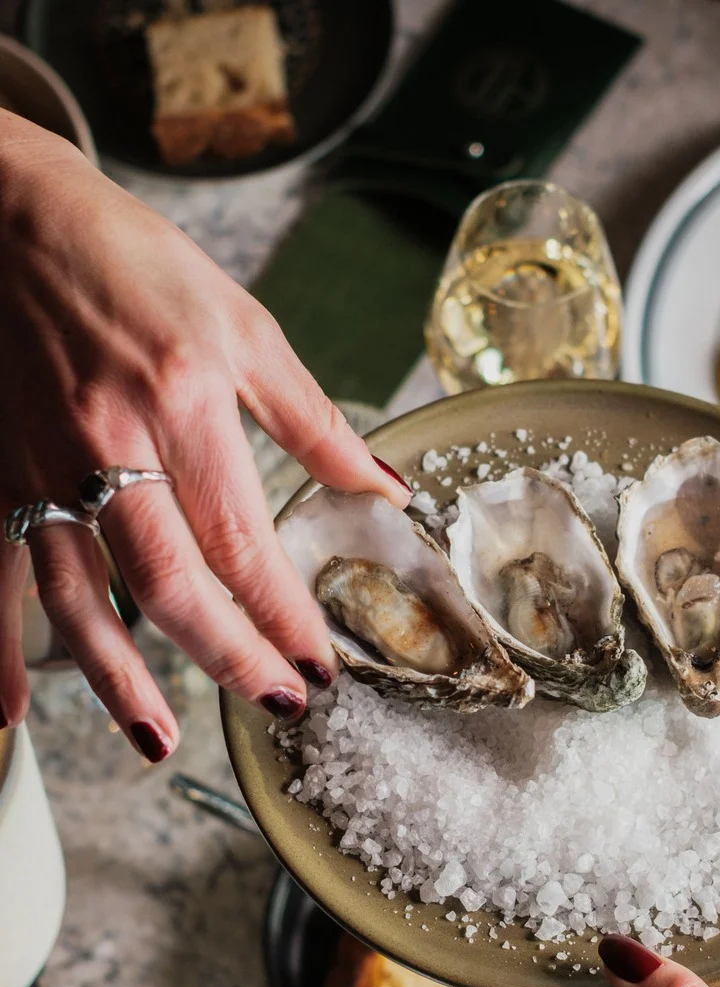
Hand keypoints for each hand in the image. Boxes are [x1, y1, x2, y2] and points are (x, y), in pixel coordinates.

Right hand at [0, 114, 409, 758]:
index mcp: (184, 406)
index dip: (284, 616)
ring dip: (120, 683)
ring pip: (80, 599)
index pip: (244, 543)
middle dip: (228, 659)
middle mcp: (109, 446)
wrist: (7, 215)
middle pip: (171, 586)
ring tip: (160, 742)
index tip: (319, 665)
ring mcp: (39, 468)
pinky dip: (0, 648)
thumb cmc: (133, 262)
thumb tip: (386, 492)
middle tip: (273, 704)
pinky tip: (9, 714)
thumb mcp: (242, 325)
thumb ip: (315, 420)